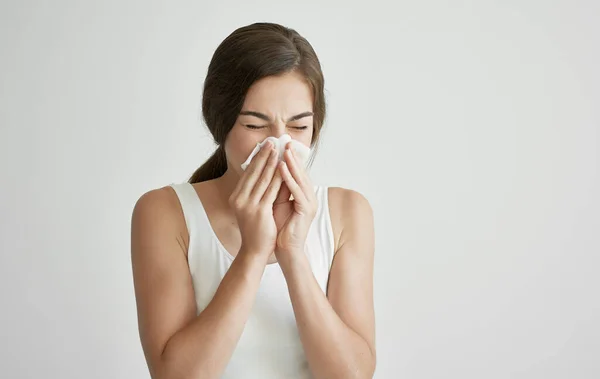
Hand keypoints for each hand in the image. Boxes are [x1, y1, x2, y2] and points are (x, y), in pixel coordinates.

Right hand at [229, 141, 282, 260]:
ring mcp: (248, 205)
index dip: (257, 158)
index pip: (248, 173)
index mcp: (236, 197)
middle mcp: (239, 199)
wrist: (254, 251)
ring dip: (272, 162)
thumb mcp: (250, 208)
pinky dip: (279, 177)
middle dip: (264, 155)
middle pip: (254, 172)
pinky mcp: (259, 211)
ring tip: (279, 150)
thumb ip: (255, 193)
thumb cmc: (255, 230)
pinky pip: (271, 190)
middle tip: (272, 141)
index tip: (265, 146)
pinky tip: (284, 168)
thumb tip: (264, 174)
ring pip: (263, 179)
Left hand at [273, 144, 317, 262]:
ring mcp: (310, 203)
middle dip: (293, 157)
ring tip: (284, 150)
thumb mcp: (278, 201)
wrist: (285, 248)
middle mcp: (309, 196)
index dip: (290, 158)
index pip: (297, 172)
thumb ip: (277, 187)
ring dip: (292, 164)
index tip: (281, 144)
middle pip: (301, 172)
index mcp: (304, 194)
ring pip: (301, 179)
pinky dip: (289, 178)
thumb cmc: (280, 226)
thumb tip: (269, 169)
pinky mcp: (306, 210)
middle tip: (285, 141)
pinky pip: (297, 191)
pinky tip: (281, 168)